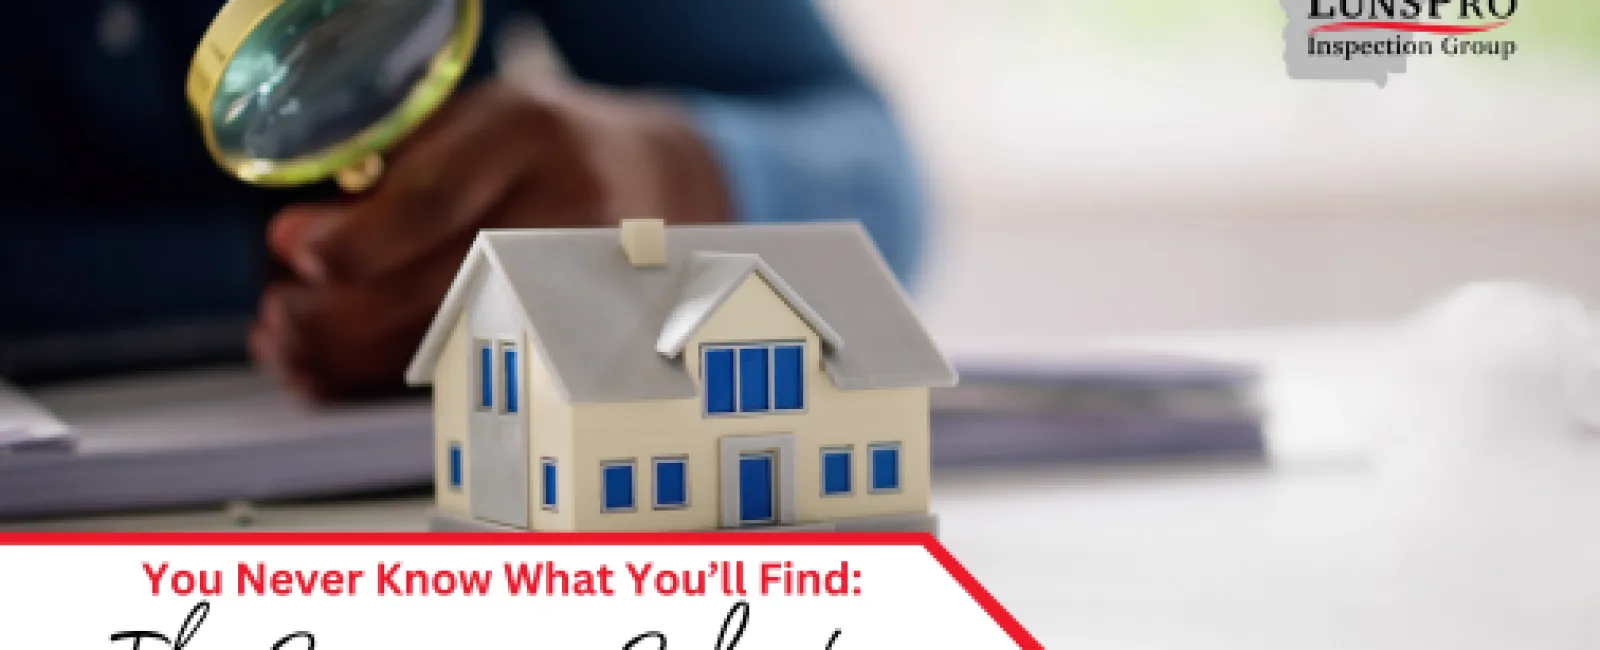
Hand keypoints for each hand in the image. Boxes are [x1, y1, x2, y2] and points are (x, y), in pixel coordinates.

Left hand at [253, 79, 731, 399]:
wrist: (655, 181)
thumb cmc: (543, 147)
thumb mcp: (476, 120)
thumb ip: (400, 165)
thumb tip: (303, 240)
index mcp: (525, 134)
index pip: (432, 200)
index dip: (354, 239)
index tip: (292, 248)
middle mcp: (561, 207)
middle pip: (436, 286)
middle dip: (336, 313)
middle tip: (280, 313)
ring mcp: (575, 279)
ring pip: (448, 338)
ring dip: (351, 353)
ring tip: (292, 345)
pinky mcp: (572, 332)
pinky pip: (467, 365)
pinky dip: (391, 373)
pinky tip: (338, 368)